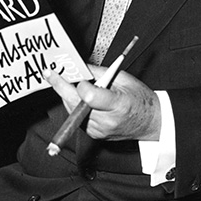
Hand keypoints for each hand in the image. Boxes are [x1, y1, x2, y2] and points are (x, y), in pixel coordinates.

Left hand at [45, 66, 160, 141]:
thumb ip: (99, 72)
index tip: (72, 73)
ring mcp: (99, 130)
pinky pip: (76, 117)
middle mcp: (107, 121)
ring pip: (72, 110)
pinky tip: (79, 97)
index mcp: (118, 105)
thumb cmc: (139, 99)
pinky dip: (74, 105)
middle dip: (61, 87)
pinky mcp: (94, 135)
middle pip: (75, 103)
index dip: (79, 84)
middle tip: (50, 73)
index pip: (90, 96)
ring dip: (67, 96)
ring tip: (70, 83)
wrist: (149, 122)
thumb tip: (79, 65)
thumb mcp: (124, 78)